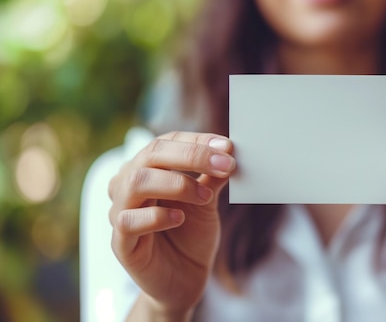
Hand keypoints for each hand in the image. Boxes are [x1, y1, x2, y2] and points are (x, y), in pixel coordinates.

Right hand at [108, 132, 235, 316]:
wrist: (184, 280)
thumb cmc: (191, 236)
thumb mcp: (207, 202)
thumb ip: (212, 177)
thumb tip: (229, 151)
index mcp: (149, 169)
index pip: (167, 142)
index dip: (197, 141)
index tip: (227, 146)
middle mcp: (130, 185)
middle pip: (150, 154)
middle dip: (191, 155)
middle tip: (224, 163)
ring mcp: (121, 212)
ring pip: (135, 182)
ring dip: (176, 183)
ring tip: (204, 195)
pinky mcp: (121, 243)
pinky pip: (129, 221)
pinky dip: (157, 216)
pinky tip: (180, 218)